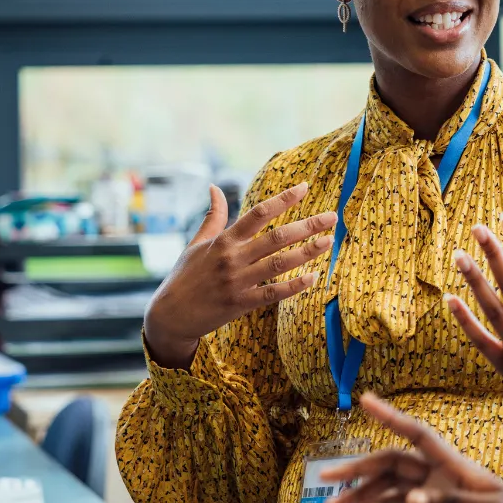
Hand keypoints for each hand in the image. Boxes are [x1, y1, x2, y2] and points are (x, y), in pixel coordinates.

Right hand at [143, 183, 335, 369]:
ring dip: (307, 252)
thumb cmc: (185, 276)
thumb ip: (213, 216)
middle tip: (332, 217)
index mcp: (224, 240)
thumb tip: (214, 187)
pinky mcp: (240, 303)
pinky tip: (313, 277)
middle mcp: (232, 258)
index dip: (283, 199)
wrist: (170, 314)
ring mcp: (237, 281)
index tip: (304, 187)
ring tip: (328, 242)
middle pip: (276, 237)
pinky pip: (273, 293)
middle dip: (307, 225)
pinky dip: (294, 286)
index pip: (258, 213)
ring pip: (279, 263)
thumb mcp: (196, 243)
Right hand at [321, 392, 502, 502]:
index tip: (363, 400)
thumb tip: (412, 500)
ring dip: (362, 492)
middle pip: (392, 463)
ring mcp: (440, 491)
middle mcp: (442, 473)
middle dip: (358, 467)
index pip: (417, 433)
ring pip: (392, 485)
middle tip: (325, 476)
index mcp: (455, 466)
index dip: (390, 416)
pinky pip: (402, 502)